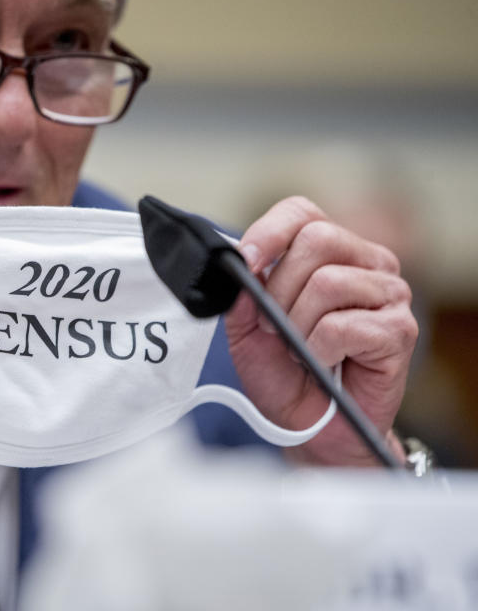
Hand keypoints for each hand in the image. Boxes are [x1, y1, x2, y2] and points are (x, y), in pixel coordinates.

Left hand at [224, 196, 417, 466]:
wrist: (311, 426)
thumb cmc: (286, 374)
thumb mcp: (246, 332)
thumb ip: (242, 298)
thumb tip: (240, 267)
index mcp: (329, 253)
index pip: (302, 212)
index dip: (270, 231)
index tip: (246, 260)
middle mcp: (366, 263)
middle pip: (317, 239)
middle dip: (280, 288)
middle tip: (271, 326)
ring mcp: (388, 294)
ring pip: (328, 283)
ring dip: (297, 325)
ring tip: (298, 349)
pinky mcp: (399, 330)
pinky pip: (344, 325)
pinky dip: (319, 348)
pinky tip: (322, 361)